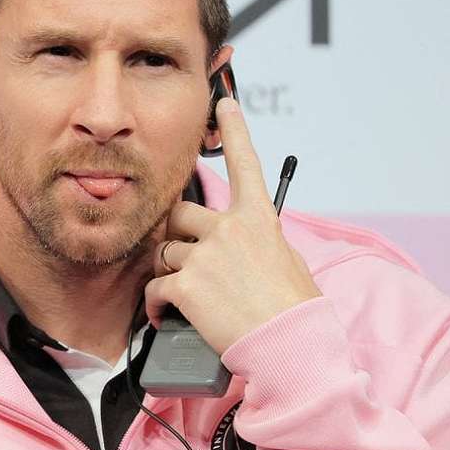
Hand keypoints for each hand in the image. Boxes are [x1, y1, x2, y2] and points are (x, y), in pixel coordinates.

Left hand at [145, 97, 322, 355]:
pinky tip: (167, 316)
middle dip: (176, 236)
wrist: (291, 346)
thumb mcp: (285, 263)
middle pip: (180, 214)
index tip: (224, 103)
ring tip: (186, 299)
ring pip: (164, 253)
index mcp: (260, 221)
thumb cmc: (294, 312)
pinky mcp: (187, 283)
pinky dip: (156, 305)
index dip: (234, 131)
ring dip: (168, 274)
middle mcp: (231, 229)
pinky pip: (155, 287)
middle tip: (186, 262)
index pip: (246, 165)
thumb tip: (239, 245)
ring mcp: (207, 254)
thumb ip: (257, 243)